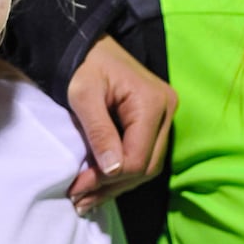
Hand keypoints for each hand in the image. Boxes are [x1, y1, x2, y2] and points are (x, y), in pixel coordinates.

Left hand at [66, 36, 175, 214]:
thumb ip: (99, 131)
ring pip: (146, 165)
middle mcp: (166, 111)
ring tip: (85, 200)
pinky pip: (141, 154)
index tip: (77, 188)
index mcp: (152, 102)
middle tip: (80, 201)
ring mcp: (163, 116)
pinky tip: (99, 185)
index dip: (109, 178)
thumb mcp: (83, 95)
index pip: (138, 157)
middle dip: (112, 187)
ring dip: (116, 185)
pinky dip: (121, 172)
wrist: (86, 42)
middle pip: (146, 165)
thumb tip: (113, 170)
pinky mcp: (153, 121)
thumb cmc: (83, 63)